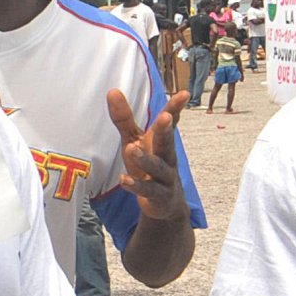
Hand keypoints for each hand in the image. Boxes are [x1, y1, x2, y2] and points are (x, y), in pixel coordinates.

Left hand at [105, 89, 189, 223]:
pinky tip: (124, 180)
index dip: (176, 108)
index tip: (184, 94)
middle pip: (168, 143)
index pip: (170, 123)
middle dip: (166, 130)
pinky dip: (136, 186)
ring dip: (146, 159)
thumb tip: (112, 91)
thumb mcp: (134, 141)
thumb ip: (124, 119)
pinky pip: (148, 191)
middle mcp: (167, 158)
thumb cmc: (148, 166)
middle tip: (165, 117)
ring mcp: (165, 178)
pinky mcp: (159, 197)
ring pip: (158, 168)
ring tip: (132, 149)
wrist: (165, 205)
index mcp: (162, 142)